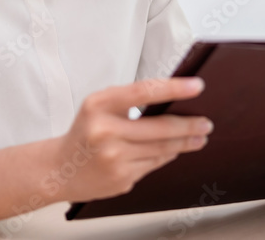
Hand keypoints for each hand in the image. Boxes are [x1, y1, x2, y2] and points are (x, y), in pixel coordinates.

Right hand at [49, 77, 212, 202]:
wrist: (58, 169)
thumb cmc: (85, 131)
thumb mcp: (99, 106)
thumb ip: (130, 100)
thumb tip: (174, 100)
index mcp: (99, 105)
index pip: (144, 91)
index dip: (174, 88)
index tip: (197, 86)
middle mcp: (105, 132)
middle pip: (161, 127)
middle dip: (190, 125)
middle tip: (206, 122)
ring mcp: (113, 158)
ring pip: (162, 149)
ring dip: (185, 143)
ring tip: (199, 136)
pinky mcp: (120, 178)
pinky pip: (154, 165)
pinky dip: (166, 156)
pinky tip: (174, 151)